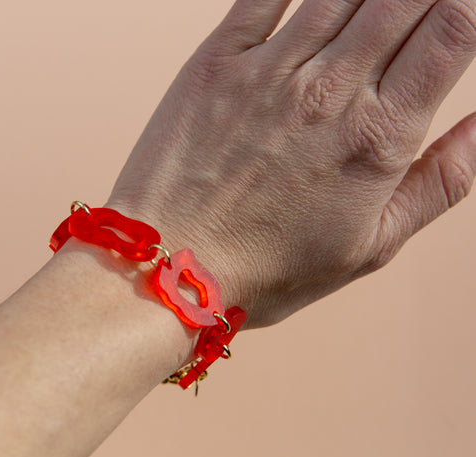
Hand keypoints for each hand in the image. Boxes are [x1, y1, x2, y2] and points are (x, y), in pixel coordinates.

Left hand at [106, 0, 475, 328]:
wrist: (171, 267)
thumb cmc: (269, 270)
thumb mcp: (369, 248)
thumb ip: (437, 186)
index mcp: (376, 137)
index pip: (452, 31)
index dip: (466, 8)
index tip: (460, 17)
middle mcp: (328, 91)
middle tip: (422, 9)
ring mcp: (268, 71)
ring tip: (377, 6)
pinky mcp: (215, 64)